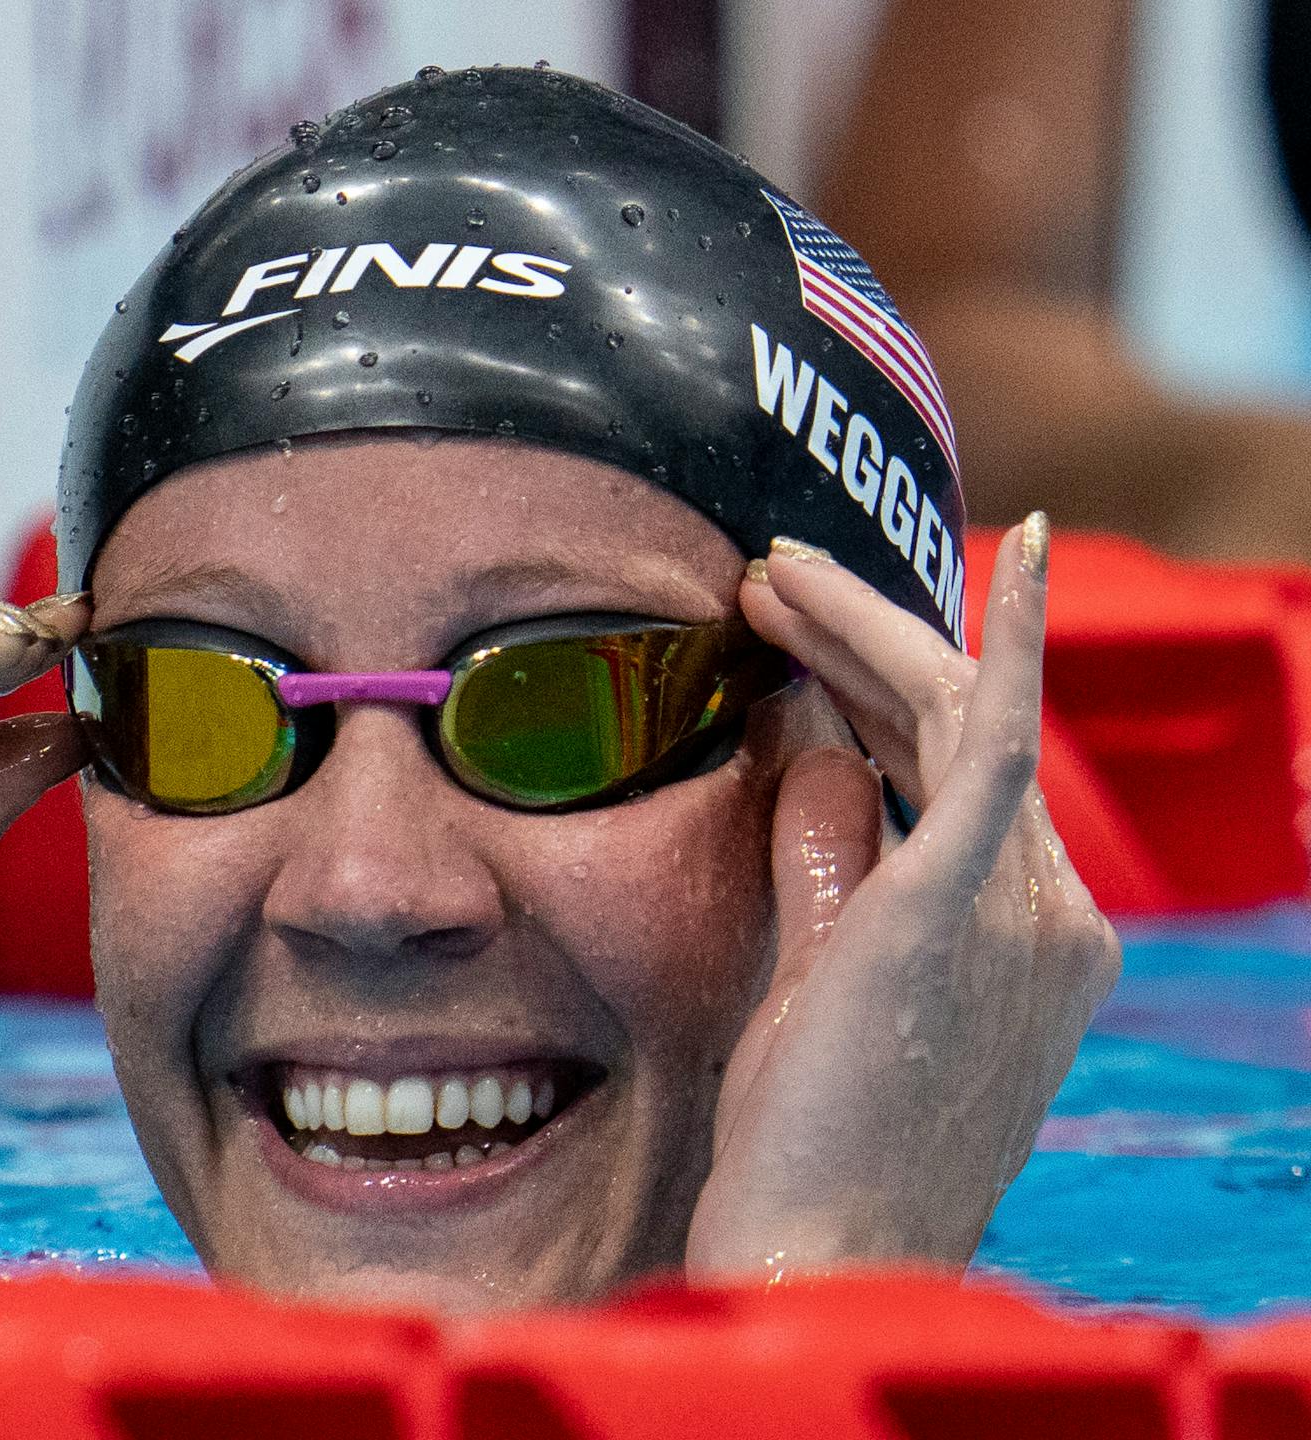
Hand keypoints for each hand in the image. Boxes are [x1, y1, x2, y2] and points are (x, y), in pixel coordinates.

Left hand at [687, 517, 1120, 1281]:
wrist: (825, 1250)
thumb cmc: (816, 1137)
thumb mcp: (826, 977)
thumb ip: (829, 866)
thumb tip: (812, 756)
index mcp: (1028, 937)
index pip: (953, 774)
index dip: (876, 692)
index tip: (803, 636)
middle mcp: (1051, 915)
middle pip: (955, 732)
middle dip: (864, 641)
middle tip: (771, 579)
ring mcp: (1023, 909)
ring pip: (950, 719)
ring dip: (864, 632)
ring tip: (773, 576)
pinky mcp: (959, 905)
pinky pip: (994, 741)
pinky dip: (1015, 642)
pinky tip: (1028, 553)